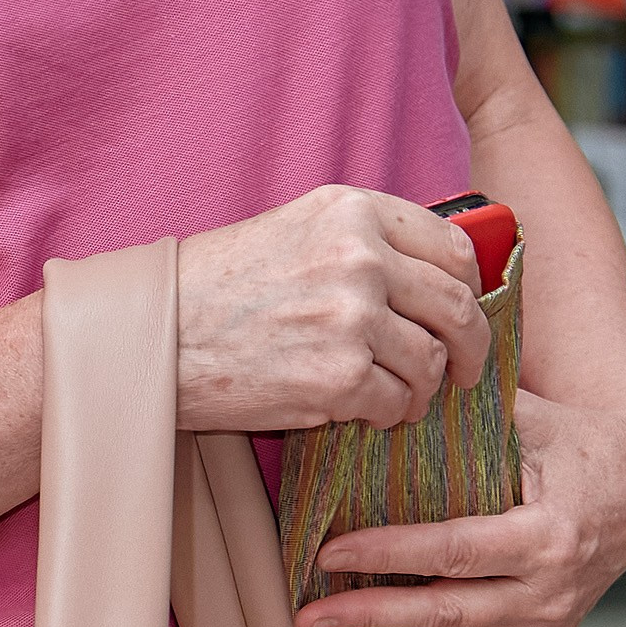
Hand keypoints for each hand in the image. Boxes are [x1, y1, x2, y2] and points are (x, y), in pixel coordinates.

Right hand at [177, 186, 486, 434]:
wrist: (153, 332)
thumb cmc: (215, 286)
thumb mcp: (293, 230)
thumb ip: (363, 242)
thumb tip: (436, 276)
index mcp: (351, 211)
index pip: (453, 246)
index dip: (472, 286)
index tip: (467, 309)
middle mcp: (359, 258)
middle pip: (457, 307)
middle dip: (472, 347)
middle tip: (467, 370)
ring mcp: (352, 318)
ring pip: (431, 362)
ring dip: (422, 387)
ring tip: (396, 395)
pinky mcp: (338, 378)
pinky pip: (396, 403)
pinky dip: (387, 415)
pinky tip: (361, 410)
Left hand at [295, 384, 625, 626]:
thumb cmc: (573, 446)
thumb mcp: (535, 418)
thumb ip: (470, 410)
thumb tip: (389, 388)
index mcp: (545, 536)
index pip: (455, 551)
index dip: (389, 555)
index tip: (326, 553)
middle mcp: (544, 594)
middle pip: (445, 617)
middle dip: (369, 621)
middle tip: (303, 620)